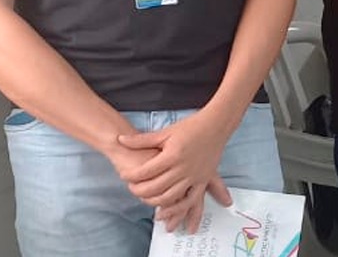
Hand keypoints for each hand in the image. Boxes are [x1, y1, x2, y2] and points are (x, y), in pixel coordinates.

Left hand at [116, 109, 235, 231]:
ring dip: (153, 201)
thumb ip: (142, 140)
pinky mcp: (202, 181)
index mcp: (172, 155)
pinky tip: (164, 212)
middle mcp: (183, 168)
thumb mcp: (166, 132)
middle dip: (139, 190)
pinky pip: (189, 200)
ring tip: (144, 198)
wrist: (216, 125)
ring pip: (169, 197)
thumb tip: (120, 139)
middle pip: (154, 187)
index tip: (124, 175)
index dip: (130, 176)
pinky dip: (176, 209)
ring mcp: (194, 176)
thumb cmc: (192, 127)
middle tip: (131, 187)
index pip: (145, 172)